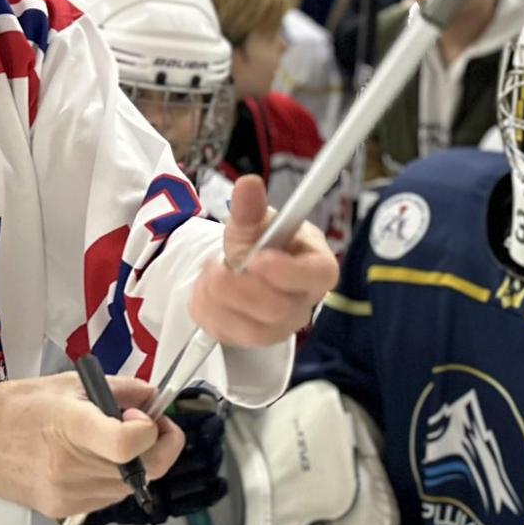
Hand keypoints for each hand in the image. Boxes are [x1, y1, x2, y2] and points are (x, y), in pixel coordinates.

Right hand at [0, 372, 185, 518]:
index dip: (151, 430)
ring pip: (132, 485)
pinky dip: (118, 477)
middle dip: (162, 446)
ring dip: (141, 462)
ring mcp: (69, 495)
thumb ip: (116, 389)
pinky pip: (110, 496)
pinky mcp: (64, 511)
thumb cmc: (13, 407)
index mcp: (69, 426)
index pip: (127, 442)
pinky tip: (100, 458)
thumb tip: (152, 397)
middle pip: (143, 469)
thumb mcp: (64, 384)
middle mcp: (71, 467)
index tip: (145, 414)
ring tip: (121, 438)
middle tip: (154, 424)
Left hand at [190, 174, 337, 347]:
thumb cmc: (263, 242)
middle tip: (217, 264)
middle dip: (238, 287)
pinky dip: (205, 309)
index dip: (286, 272)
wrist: (245, 266)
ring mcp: (279, 329)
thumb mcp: (255, 221)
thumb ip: (251, 208)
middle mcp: (304, 305)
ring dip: (218, 298)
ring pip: (250, 329)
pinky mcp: (251, 341)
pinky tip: (206, 289)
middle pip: (277, 309)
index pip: (317, 276)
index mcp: (318, 268)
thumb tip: (248, 184)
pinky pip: (225, 335)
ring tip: (210, 272)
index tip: (256, 259)